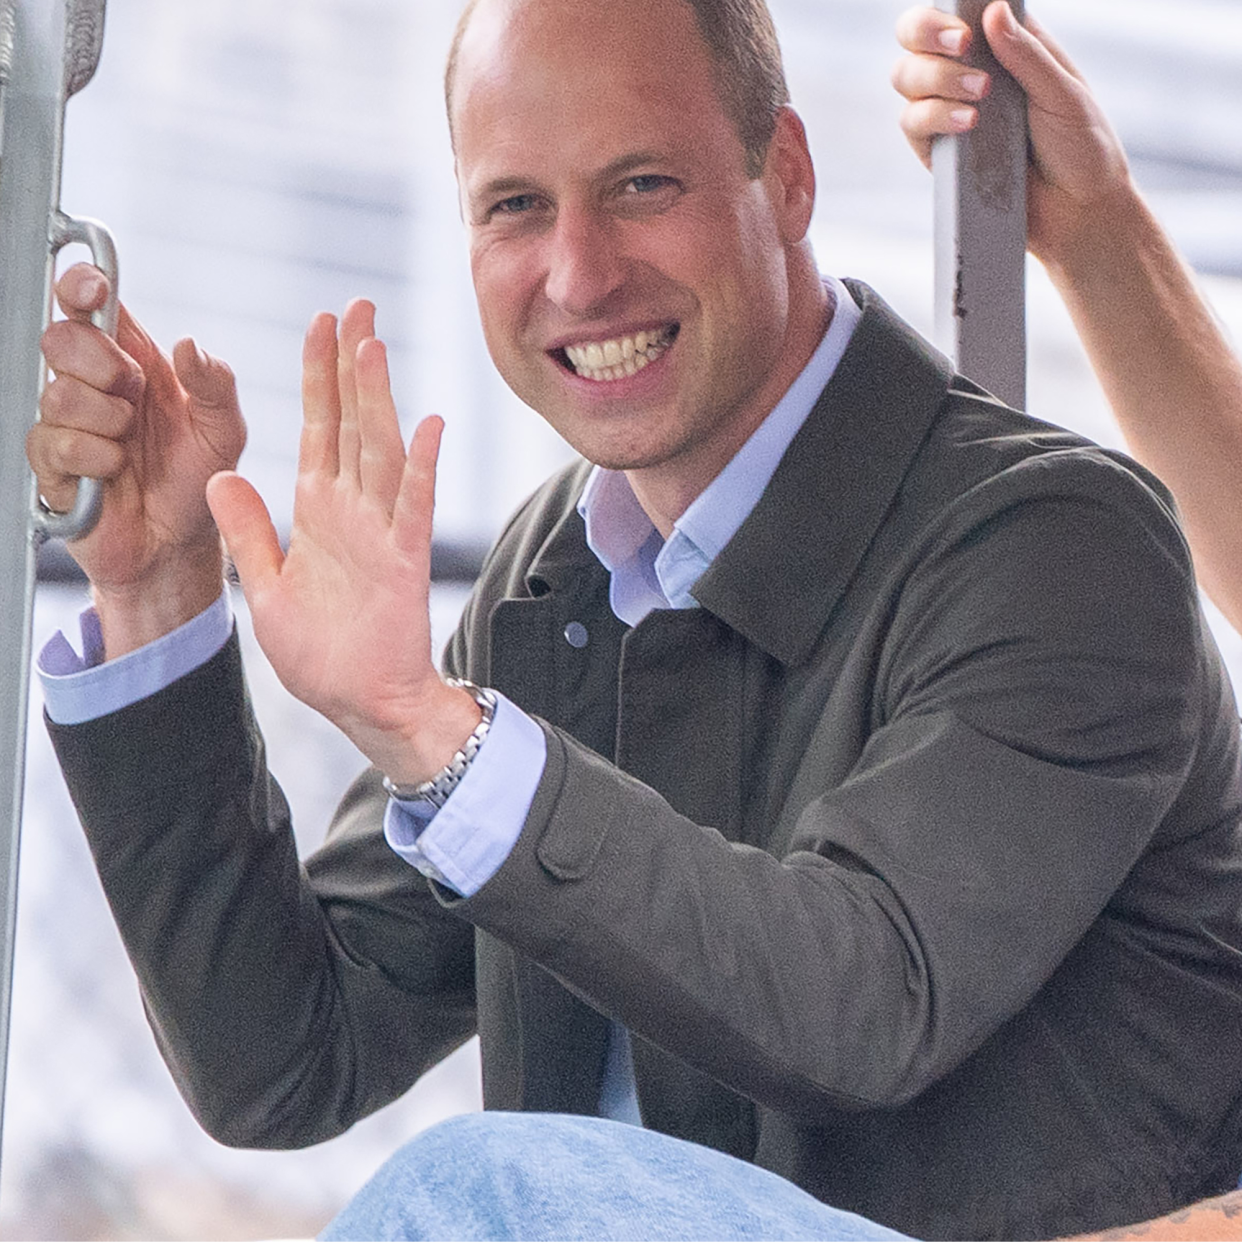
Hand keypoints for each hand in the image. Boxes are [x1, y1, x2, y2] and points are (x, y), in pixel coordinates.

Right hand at [30, 263, 245, 652]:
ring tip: (131, 447)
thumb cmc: (199, 479)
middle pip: (59, 338)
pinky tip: (115, 471)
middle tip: (136, 396)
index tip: (95, 291)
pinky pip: (57, 444)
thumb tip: (189, 345)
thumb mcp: (224, 428)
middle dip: (102, 365)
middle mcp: (92, 385)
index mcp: (131, 360)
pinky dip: (97, 459)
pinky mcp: (50, 466)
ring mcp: (67, 424)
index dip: (80, 285)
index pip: (86, 303)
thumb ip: (216, 383)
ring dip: (107, 421)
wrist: (180, 543)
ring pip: (58, 393)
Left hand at [206, 300, 480, 782]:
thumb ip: (249, 530)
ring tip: (372, 345)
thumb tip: (220, 474)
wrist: (361, 702)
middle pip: (353, 423)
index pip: (319, 429)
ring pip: (381, 451)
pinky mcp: (404, 564)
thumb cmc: (322, 653)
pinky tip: (426, 425)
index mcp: (318, 513)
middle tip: (356, 306)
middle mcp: (353, 512)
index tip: (322, 325)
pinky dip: (420, 466)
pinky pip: (412, 507)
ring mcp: (382, 533)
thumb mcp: (265, 587)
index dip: (319, 376)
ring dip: (377, 398)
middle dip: (351, 364)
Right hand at [891, 2, 1131, 264]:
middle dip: (926, 35)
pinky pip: (913, 125)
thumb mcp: (1064, 94)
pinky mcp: (940, 154)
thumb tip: (993, 10)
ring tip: (980, 97)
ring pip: (906, 78)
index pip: (957, 12)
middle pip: (915, 38)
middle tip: (962, 47)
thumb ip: (1027, 55)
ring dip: (936, 79)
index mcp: (1004, 47)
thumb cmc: (1081, 149)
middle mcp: (969, 75)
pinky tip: (968, 124)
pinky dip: (933, 118)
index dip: (944, 10)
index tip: (965, 21)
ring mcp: (949, 114)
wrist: (1076, 213)